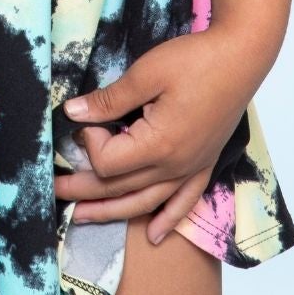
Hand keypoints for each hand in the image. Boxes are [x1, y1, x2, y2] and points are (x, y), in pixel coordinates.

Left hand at [55, 28, 261, 243]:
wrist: (240, 58)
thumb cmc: (194, 61)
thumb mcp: (145, 74)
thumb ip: (109, 100)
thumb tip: (72, 113)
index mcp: (159, 145)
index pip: (108, 162)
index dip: (89, 142)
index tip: (87, 118)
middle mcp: (175, 166)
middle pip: (121, 188)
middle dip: (83, 189)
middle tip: (53, 191)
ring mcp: (191, 168)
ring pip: (146, 202)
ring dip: (113, 211)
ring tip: (83, 217)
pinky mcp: (203, 163)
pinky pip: (184, 201)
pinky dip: (167, 220)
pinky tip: (154, 236)